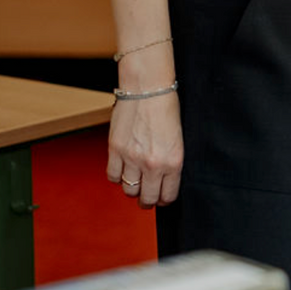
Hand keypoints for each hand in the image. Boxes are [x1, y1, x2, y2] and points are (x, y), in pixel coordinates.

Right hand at [107, 92, 182, 207]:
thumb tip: (163, 181)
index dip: (165, 199)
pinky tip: (123, 168)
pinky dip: (117, 176)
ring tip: (136, 180)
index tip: (162, 197)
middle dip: (148, 200)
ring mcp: (131, 158)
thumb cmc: (167, 109)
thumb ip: (170, 162)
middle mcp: (152, 163)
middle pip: (146, 198)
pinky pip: (112, 176)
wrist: (148, 88)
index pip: (168, 195)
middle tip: (147, 196)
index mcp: (173, 161)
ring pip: (128, 190)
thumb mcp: (178, 140)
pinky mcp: (115, 150)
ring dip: (132, 188)